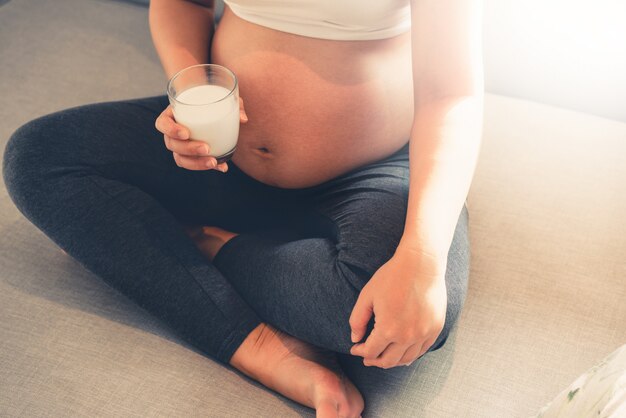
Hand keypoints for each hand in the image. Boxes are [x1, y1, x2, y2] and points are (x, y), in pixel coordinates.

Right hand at [155, 97, 247, 171]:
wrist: (214, 112)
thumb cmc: (214, 101)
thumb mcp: (224, 99)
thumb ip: (235, 104)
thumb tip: (243, 119)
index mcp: (173, 115)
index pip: (162, 124)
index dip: (170, 129)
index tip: (186, 133)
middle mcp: (173, 133)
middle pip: (172, 144)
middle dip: (188, 149)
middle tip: (206, 148)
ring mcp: (180, 146)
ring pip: (180, 159)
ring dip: (196, 163)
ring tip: (214, 162)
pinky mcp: (190, 156)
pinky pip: (194, 164)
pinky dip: (207, 166)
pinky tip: (222, 167)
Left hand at [349, 248, 446, 368]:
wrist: (421, 264)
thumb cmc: (391, 277)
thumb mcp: (367, 296)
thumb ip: (358, 320)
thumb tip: (355, 339)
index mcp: (388, 329)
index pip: (371, 351)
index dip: (360, 352)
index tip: (355, 348)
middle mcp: (407, 336)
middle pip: (387, 361)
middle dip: (374, 360)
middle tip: (366, 357)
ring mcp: (424, 334)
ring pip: (406, 359)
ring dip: (392, 361)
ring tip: (383, 356)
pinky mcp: (435, 329)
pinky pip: (421, 350)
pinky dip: (410, 355)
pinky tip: (402, 352)